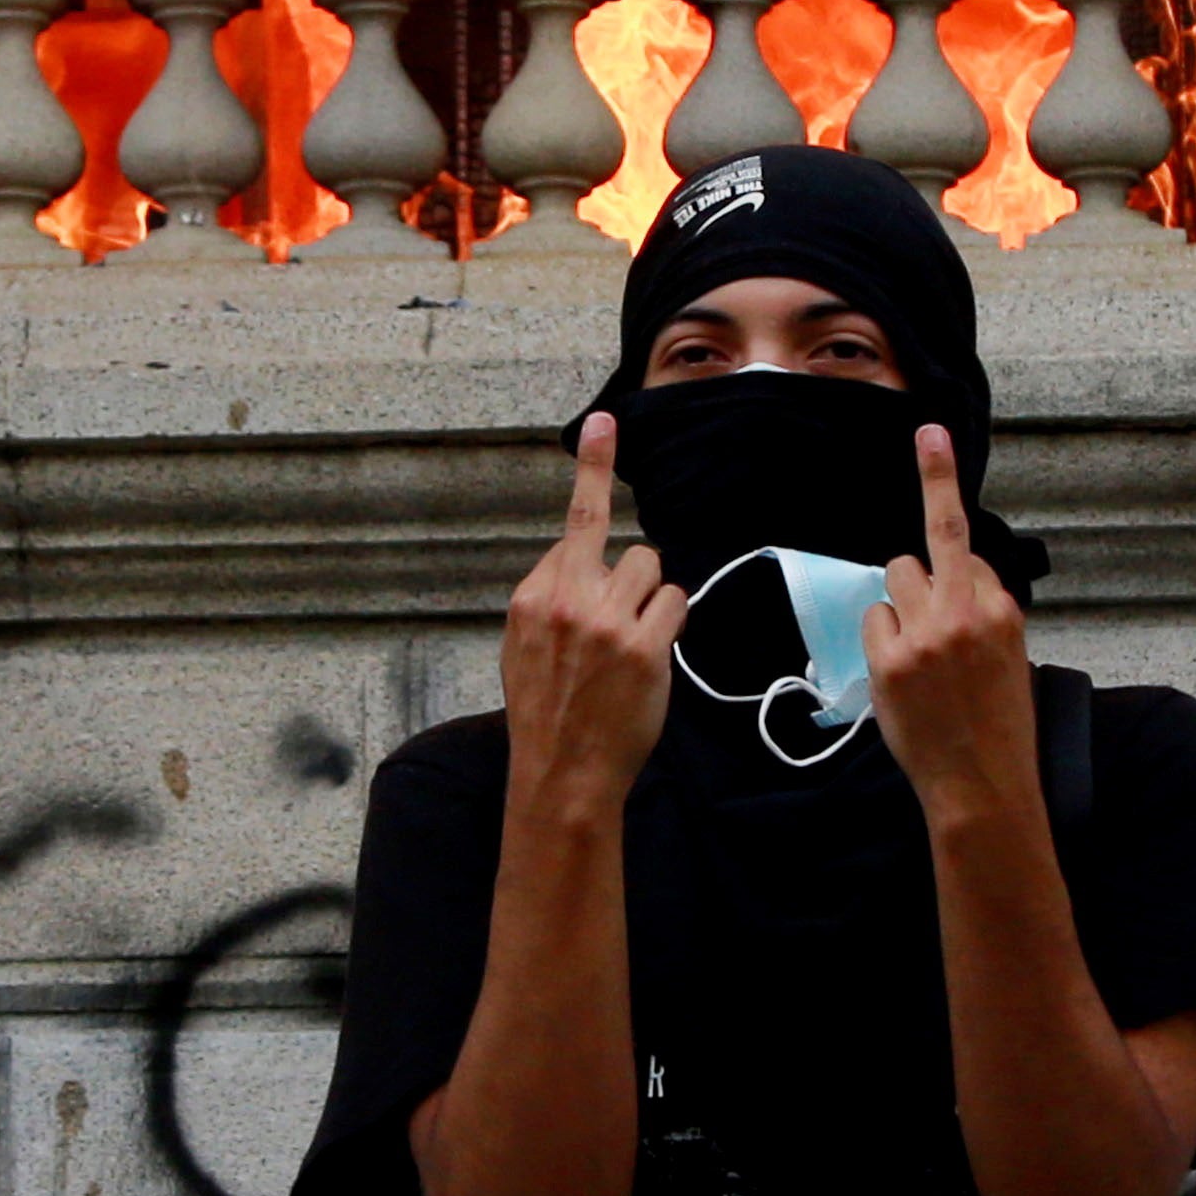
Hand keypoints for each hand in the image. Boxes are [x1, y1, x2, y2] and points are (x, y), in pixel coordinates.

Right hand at [499, 413, 683, 822]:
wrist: (561, 772)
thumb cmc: (545, 711)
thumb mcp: (521, 647)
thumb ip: (549, 596)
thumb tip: (577, 560)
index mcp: (532, 596)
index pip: (575, 527)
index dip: (595, 480)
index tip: (605, 424)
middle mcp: (567, 599)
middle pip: (619, 542)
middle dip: (629, 569)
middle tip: (627, 575)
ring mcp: (607, 623)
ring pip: (652, 569)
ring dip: (651, 599)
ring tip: (630, 644)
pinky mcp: (645, 648)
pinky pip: (675, 603)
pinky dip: (668, 624)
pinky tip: (650, 656)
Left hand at [866, 421, 1038, 833]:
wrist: (982, 785)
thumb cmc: (1000, 724)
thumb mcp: (1012, 657)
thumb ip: (984, 609)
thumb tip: (957, 572)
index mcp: (1004, 609)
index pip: (969, 549)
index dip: (955, 549)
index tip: (933, 435)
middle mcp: (967, 609)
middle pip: (931, 542)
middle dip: (929, 517)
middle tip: (929, 454)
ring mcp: (925, 633)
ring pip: (896, 577)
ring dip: (902, 603)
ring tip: (921, 653)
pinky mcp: (889, 659)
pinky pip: (873, 619)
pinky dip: (882, 639)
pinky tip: (903, 675)